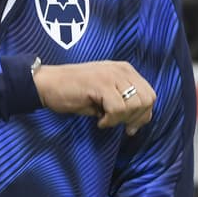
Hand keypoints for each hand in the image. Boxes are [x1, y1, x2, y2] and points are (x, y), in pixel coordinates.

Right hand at [32, 61, 155, 135]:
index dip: (143, 115)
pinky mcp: (101, 84)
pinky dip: (110, 121)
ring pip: (135, 105)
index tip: (129, 127)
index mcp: (125, 70)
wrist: (47, 84)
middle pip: (147, 100)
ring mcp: (111, 75)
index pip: (150, 94)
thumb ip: (123, 101)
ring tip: (105, 120)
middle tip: (117, 125)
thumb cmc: (72, 92)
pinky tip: (99, 120)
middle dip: (135, 118)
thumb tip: (137, 121)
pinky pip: (118, 109)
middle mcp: (121, 69)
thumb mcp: (104, 94)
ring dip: (121, 119)